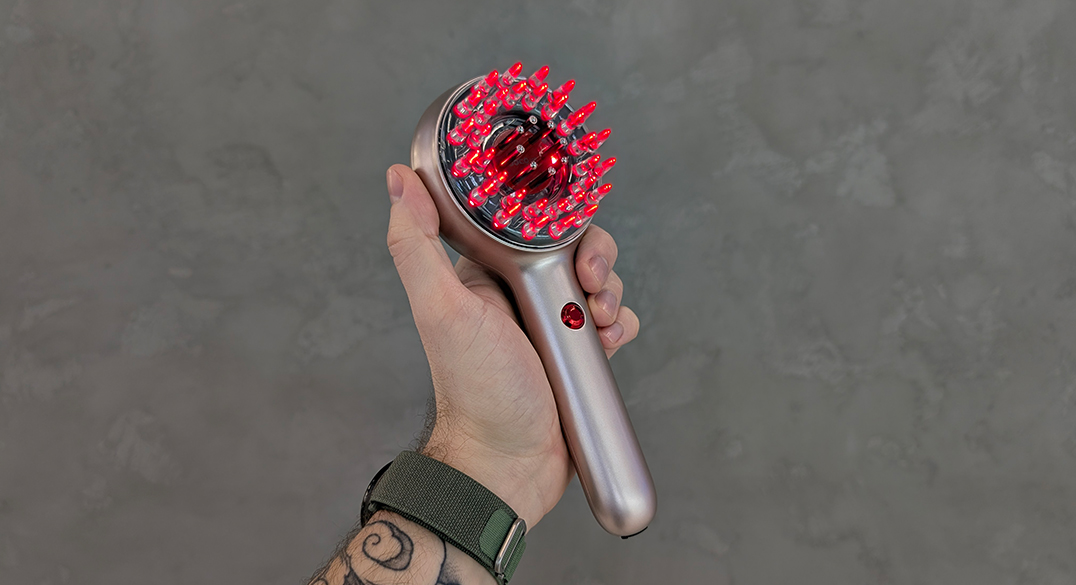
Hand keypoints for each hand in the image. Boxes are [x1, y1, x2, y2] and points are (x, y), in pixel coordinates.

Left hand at [385, 165, 639, 527]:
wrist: (508, 463)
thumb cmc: (473, 390)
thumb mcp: (441, 309)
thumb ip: (415, 244)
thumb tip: (398, 178)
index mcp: (485, 274)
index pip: (530, 222)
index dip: (556, 220)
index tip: (568, 238)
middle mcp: (518, 295)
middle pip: (573, 248)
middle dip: (595, 259)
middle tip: (592, 282)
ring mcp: (550, 324)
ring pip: (597, 282)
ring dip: (609, 293)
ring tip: (597, 321)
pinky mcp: (577, 352)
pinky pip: (611, 322)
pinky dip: (617, 325)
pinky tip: (605, 341)